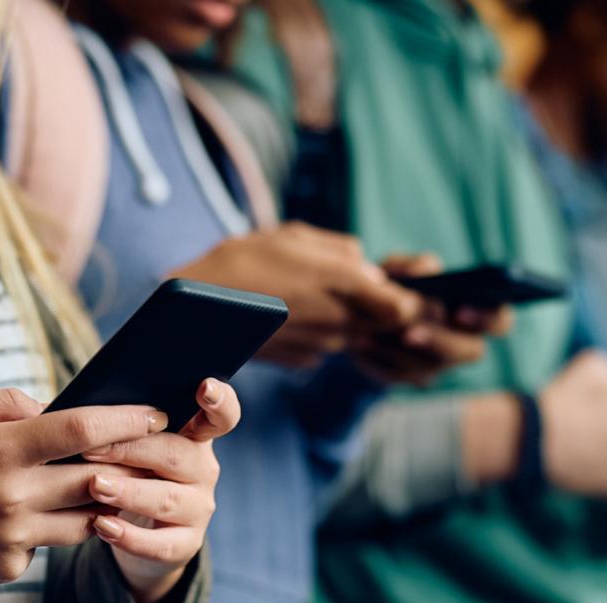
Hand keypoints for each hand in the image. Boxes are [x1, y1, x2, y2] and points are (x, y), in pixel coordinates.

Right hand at [0, 390, 171, 601]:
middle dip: (132, 464)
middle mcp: (11, 496)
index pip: (80, 429)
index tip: (156, 414)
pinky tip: (41, 514)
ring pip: (87, 518)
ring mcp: (12, 537)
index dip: (126, 420)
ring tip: (116, 481)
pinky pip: (51, 542)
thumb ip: (6, 402)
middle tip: (155, 451)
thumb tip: (54, 408)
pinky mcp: (8, 566)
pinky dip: (54, 526)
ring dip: (105, 501)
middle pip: (97, 478)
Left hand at [83, 378, 240, 602]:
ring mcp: (198, 508)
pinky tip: (101, 526)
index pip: (222, 415)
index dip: (218, 401)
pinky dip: (130, 537)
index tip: (204, 386)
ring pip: (168, 498)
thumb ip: (109, 422)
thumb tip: (55, 405)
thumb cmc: (125, 470)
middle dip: (132, 450)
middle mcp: (203, 469)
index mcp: (194, 435)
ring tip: (95, 486)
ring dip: (129, 492)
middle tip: (92, 448)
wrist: (136, 528)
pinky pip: (161, 544)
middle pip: (177, 453)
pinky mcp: (186, 543)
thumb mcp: (125, 443)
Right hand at [170, 223, 422, 367]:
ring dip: (342, 316)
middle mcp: (341, 322)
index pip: (406, 306)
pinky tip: (287, 313)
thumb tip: (370, 269)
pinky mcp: (302, 360)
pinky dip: (317, 330)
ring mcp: (322, 346)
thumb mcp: (297, 237)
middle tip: (342, 283)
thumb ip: (343, 253)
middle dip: (374, 305)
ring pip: (353, 332)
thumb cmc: (244, 261)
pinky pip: (325, 345)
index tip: (397, 286)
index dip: (410, 298)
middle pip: (382, 322)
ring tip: (303, 292)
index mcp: (345, 284)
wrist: (196, 310)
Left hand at [349, 256, 511, 386]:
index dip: (488, 318)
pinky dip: (377, 359)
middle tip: (409, 332)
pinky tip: (360, 343)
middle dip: (440, 341)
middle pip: (472, 352)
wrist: (363, 315)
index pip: (501, 320)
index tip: (458, 311)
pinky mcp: (410, 378)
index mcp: (474, 311)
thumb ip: (414, 266)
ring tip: (368, 333)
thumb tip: (421, 272)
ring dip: (398, 351)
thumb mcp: (401, 269)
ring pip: (429, 368)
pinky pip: (399, 377)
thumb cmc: (397, 286)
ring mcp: (439, 365)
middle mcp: (464, 343)